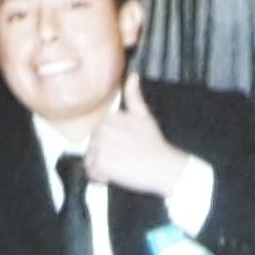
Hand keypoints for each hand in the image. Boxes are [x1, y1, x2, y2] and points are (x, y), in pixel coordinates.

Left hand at [83, 75, 195, 197]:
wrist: (164, 166)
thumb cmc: (155, 143)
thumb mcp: (144, 116)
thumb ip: (134, 97)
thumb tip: (132, 77)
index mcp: (110, 118)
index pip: (98, 133)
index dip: (110, 143)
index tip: (124, 147)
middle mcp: (103, 130)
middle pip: (92, 146)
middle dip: (104, 154)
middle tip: (124, 158)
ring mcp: (101, 147)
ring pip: (90, 158)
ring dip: (102, 166)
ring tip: (121, 166)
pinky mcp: (101, 164)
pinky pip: (91, 172)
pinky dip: (100, 177)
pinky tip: (116, 175)